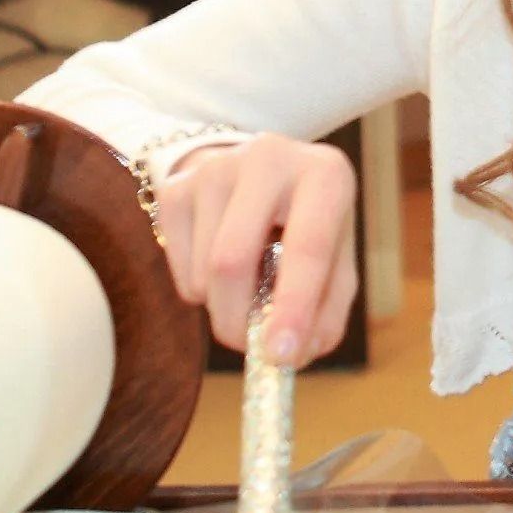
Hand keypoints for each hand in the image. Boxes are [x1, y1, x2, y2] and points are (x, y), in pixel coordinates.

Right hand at [153, 134, 357, 364]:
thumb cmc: (306, 221)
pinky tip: (219, 263)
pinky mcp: (176, 185)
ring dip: (220, 305)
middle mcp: (268, 158)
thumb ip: (326, 309)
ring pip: (202, 270)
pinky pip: (178, 268)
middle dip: (237, 321)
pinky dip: (199, 289)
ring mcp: (215, 167)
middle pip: (232, 260)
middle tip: (251, 347)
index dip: (294, 306)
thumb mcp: (336, 255)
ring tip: (246, 287)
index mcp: (324, 174)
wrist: (260, 171)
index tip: (281, 355)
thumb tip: (294, 354)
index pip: (307, 245)